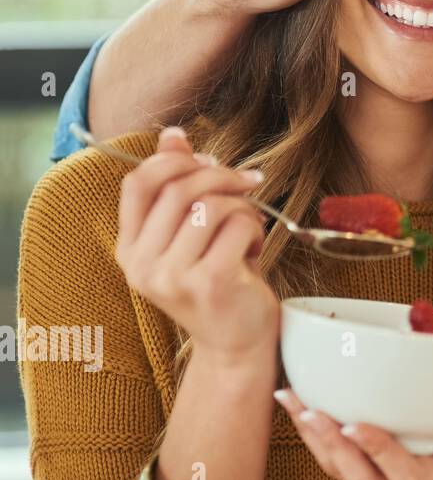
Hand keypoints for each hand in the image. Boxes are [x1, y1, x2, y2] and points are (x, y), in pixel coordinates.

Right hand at [115, 127, 278, 363]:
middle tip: (248, 183)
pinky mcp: (208, 282)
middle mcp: (142, 265)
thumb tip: (173, 135)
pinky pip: (237, 225)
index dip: (172, 159)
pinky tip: (254, 250)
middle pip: (180, 188)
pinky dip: (255, 228)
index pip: (137, 183)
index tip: (205, 154)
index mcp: (130, 249)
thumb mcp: (193, 235)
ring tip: (249, 229)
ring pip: (212, 205)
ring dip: (243, 207)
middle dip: (222, 175)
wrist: (237, 344)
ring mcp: (172, 276)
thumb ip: (179, 188)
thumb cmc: (220, 282)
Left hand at [275, 387, 432, 479]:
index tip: (356, 424)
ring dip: (314, 438)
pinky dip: (311, 433)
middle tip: (314, 410)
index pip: (405, 476)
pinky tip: (295, 402)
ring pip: (339, 471)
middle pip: (361, 478)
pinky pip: (332, 460)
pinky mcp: (363, 471)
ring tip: (295, 401)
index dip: (379, 452)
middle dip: (333, 446)